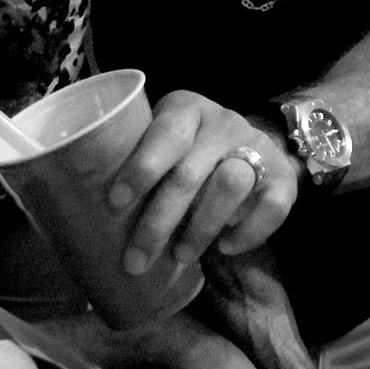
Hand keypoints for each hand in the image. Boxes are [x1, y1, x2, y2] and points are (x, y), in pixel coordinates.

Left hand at [108, 92, 300, 276]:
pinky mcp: (283, 174)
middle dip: (159, 222)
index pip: (166, 134)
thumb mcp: (160, 144)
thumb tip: (86, 218)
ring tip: (180, 256)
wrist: (249, 144)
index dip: (141, 168)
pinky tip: (225, 247)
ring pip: (230, 186)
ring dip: (200, 229)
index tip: (115, 202)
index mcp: (185, 109)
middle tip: (136, 259)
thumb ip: (136, 163)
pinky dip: (248, 232)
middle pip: (190, 173)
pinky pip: (271, 206)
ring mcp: (255, 146)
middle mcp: (222, 122)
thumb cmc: (183, 154)